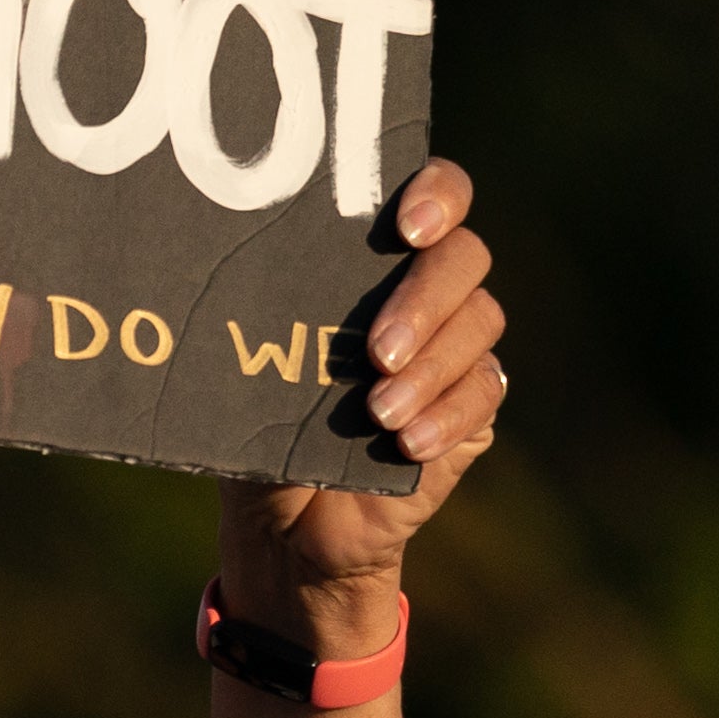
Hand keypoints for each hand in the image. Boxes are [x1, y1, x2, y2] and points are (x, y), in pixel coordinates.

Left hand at [226, 158, 505, 633]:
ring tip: (377, 411)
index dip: (437, 195)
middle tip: (376, 351)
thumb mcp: (256, 369)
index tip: (406, 227)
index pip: (437, 194)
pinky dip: (446, 417)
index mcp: (376, 259)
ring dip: (430, 368)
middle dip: (423, 300)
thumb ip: (271, 320)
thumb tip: (234, 278)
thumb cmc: (261, 426)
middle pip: (464, 259)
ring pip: (479, 325)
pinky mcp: (474, 408)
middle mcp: (429, 290)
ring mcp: (457, 347)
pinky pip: (484, 395)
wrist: (286, 523)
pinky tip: (405, 444)